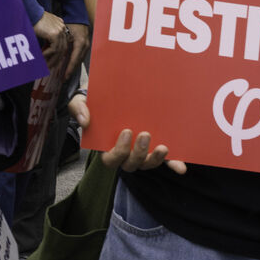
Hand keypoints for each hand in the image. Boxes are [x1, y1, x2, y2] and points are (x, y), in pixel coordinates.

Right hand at [33, 11, 69, 72]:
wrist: (29, 12)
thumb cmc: (32, 20)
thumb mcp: (42, 30)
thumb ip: (46, 39)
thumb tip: (46, 51)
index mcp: (60, 25)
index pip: (62, 42)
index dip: (58, 53)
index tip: (53, 61)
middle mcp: (62, 27)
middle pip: (63, 47)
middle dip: (56, 59)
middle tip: (49, 67)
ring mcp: (60, 30)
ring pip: (59, 50)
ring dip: (52, 59)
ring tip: (45, 66)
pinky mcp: (55, 34)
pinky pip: (54, 49)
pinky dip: (48, 55)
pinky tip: (42, 58)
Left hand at [63, 21, 89, 79]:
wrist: (79, 16)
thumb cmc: (72, 23)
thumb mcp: (65, 32)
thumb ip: (60, 43)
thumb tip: (51, 52)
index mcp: (80, 43)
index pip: (74, 59)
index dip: (69, 69)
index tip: (65, 76)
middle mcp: (85, 46)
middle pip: (78, 62)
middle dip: (71, 70)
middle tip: (64, 78)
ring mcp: (87, 46)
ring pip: (79, 60)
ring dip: (72, 67)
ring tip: (66, 74)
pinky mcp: (85, 46)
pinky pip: (80, 56)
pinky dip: (74, 61)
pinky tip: (69, 65)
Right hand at [68, 92, 185, 174]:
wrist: (111, 91)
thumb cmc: (94, 99)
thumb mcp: (80, 100)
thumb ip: (78, 108)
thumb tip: (85, 121)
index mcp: (105, 146)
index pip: (110, 160)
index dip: (119, 151)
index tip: (127, 132)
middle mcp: (124, 153)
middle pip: (131, 165)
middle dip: (138, 153)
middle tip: (145, 134)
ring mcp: (140, 151)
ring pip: (147, 164)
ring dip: (155, 160)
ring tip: (163, 147)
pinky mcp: (153, 146)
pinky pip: (164, 160)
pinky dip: (173, 164)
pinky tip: (181, 167)